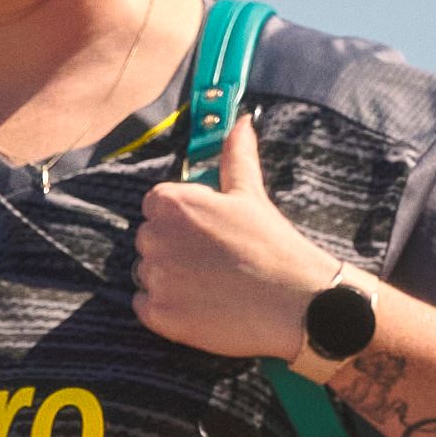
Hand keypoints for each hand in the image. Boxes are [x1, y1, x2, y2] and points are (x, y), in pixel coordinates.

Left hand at [132, 117, 343, 364]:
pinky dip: (163, 306)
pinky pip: (144, 305)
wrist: (291, 302)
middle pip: (149, 238)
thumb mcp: (251, 194)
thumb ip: (236, 156)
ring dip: (167, 276)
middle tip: (213, 258)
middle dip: (173, 246)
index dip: (181, 217)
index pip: (155, 204)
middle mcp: (155, 238)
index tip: (206, 231)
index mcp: (172, 204)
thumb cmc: (272, 244)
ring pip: (146, 272)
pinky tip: (198, 304)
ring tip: (208, 282)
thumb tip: (242, 121)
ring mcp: (154, 278)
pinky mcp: (157, 315)